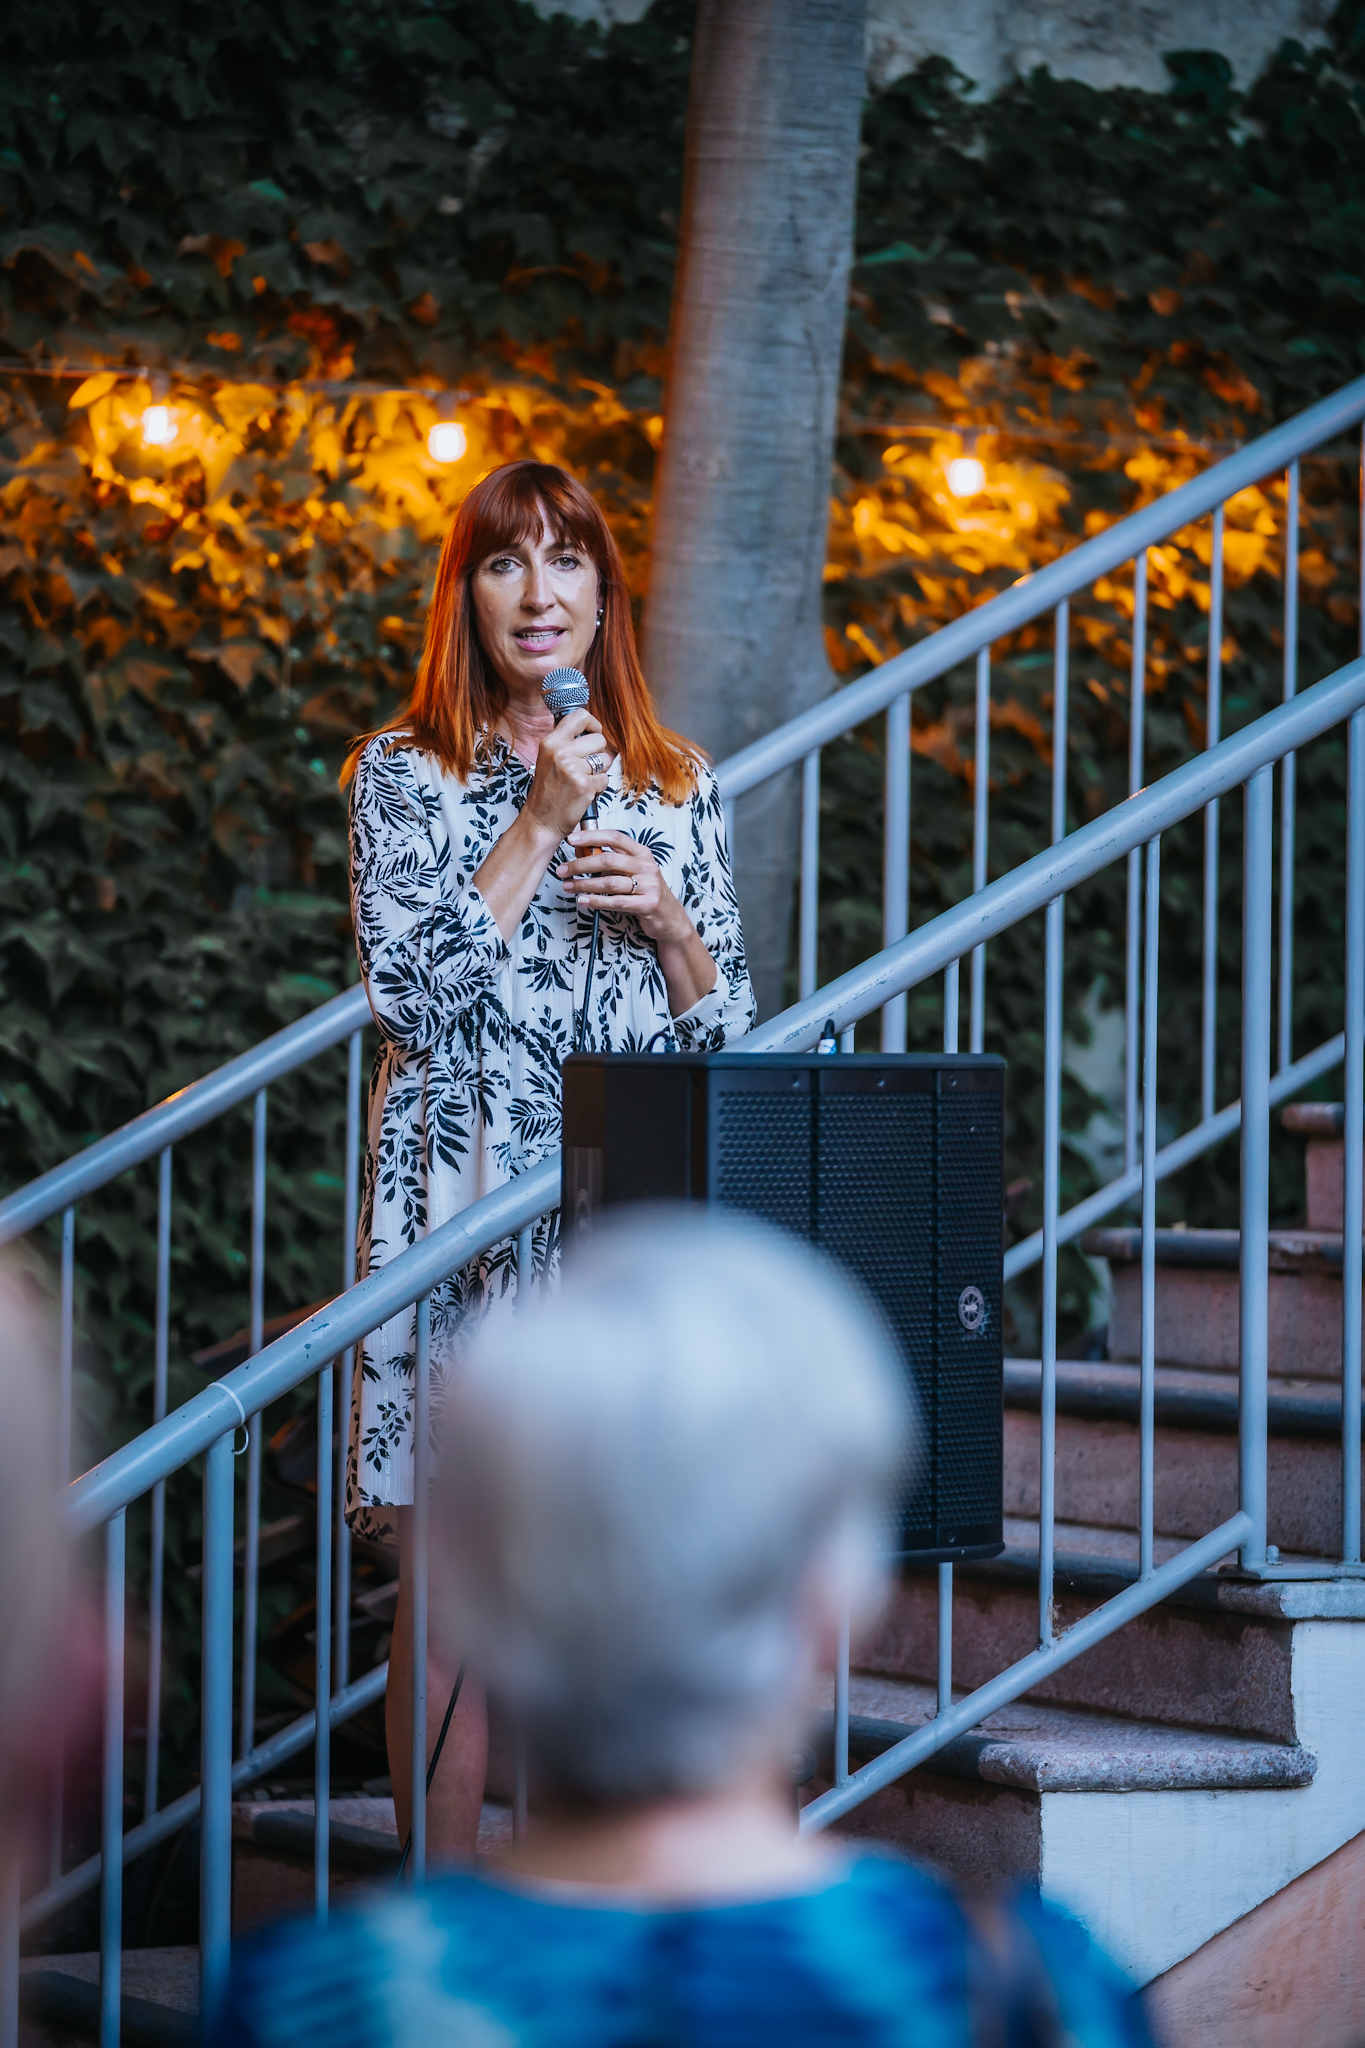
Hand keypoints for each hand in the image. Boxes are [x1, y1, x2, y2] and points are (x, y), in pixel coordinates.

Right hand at [521, 710, 614, 843]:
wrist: (541, 821)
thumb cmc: (547, 792)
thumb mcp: (548, 758)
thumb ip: (566, 743)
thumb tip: (591, 730)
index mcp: (551, 742)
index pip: (580, 716)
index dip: (593, 724)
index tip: (594, 734)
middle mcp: (561, 752)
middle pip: (599, 739)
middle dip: (599, 754)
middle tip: (587, 767)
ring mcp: (573, 769)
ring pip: (605, 759)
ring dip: (600, 771)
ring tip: (584, 780)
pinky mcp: (585, 785)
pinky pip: (605, 779)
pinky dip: (599, 787)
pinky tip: (584, 793)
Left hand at [557, 828, 687, 945]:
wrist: (670, 917)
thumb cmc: (646, 891)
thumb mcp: (633, 871)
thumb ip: (612, 861)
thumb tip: (581, 852)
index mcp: (641, 853)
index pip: (615, 837)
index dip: (592, 836)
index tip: (572, 839)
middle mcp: (646, 866)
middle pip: (608, 860)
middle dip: (581, 865)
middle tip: (563, 870)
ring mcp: (649, 885)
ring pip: (610, 882)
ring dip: (585, 885)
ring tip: (569, 887)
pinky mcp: (648, 904)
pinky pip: (617, 902)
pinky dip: (597, 901)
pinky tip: (583, 901)